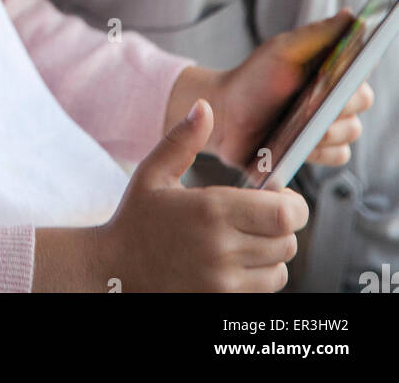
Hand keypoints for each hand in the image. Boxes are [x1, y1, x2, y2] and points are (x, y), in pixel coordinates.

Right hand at [84, 99, 308, 291]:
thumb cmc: (135, 219)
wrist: (113, 270)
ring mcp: (222, 282)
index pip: (284, 214)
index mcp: (210, 210)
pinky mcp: (220, 301)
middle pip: (287, 241)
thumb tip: (204, 107)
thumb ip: (183, 139)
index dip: (294, 204)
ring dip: (273, 251)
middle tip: (263, 212)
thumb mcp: (152, 172)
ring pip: (280, 268)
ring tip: (248, 235)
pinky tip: (237, 257)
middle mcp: (221, 249)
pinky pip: (263, 290)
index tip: (280, 194)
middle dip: (283, 225)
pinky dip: (260, 274)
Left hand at [196, 9, 373, 167]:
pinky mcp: (318, 152)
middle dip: (339, 102)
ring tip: (297, 124)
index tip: (341, 74)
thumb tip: (350, 14)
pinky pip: (339, 155)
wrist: (225, 115)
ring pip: (351, 131)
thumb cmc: (254, 78)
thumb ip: (317, 34)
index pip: (362, 69)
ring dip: (327, 128)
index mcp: (330, 70)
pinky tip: (299, 144)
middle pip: (362, 101)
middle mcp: (335, 97)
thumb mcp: (282, 50)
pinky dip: (322, 150)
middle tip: (313, 102)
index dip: (356, 71)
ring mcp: (328, 126)